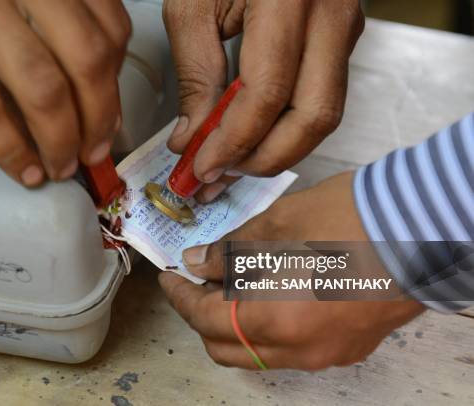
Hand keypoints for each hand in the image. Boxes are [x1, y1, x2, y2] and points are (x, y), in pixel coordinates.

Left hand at [159, 173, 424, 369]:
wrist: (421, 228)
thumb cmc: (346, 217)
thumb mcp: (277, 225)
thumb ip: (228, 251)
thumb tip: (197, 262)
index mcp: (274, 318)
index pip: (205, 319)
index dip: (181, 297)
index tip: (170, 276)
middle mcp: (297, 350)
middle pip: (227, 349)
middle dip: (203, 317)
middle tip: (197, 283)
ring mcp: (325, 355)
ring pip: (259, 353)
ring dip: (235, 325)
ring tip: (232, 287)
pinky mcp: (348, 349)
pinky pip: (292, 349)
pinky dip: (269, 328)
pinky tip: (272, 295)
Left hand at [163, 0, 363, 202]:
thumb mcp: (194, 5)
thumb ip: (196, 75)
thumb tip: (192, 137)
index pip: (269, 92)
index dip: (233, 141)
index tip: (200, 167)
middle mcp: (331, 15)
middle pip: (313, 117)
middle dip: (263, 160)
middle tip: (218, 177)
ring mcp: (344, 29)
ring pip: (323, 116)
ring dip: (275, 151)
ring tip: (231, 166)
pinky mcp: (341, 42)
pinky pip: (319, 100)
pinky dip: (285, 129)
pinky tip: (252, 139)